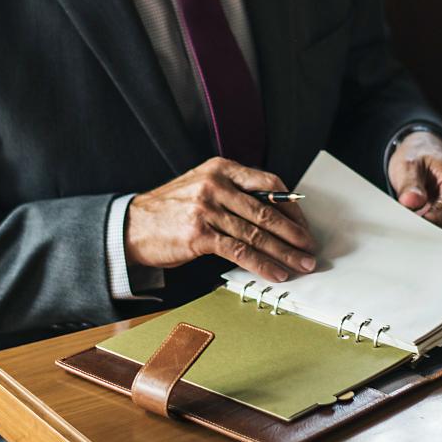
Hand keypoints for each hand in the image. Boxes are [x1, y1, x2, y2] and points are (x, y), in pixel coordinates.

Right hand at [125, 157, 316, 282]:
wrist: (132, 226)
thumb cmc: (172, 209)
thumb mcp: (203, 187)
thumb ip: (235, 193)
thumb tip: (276, 214)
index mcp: (222, 168)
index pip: (269, 184)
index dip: (291, 207)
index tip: (303, 225)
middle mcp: (217, 185)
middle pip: (267, 211)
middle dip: (294, 234)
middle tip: (310, 248)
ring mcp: (207, 209)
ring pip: (257, 233)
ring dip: (284, 252)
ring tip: (301, 264)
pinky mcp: (200, 234)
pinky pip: (240, 251)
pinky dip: (262, 264)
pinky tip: (276, 273)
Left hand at [387, 131, 441, 234]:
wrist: (423, 152)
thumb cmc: (418, 158)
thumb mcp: (408, 165)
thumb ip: (409, 184)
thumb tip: (411, 202)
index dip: (433, 216)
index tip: (416, 221)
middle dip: (433, 226)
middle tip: (410, 224)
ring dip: (434, 231)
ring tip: (414, 223)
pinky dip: (435, 232)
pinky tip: (420, 226)